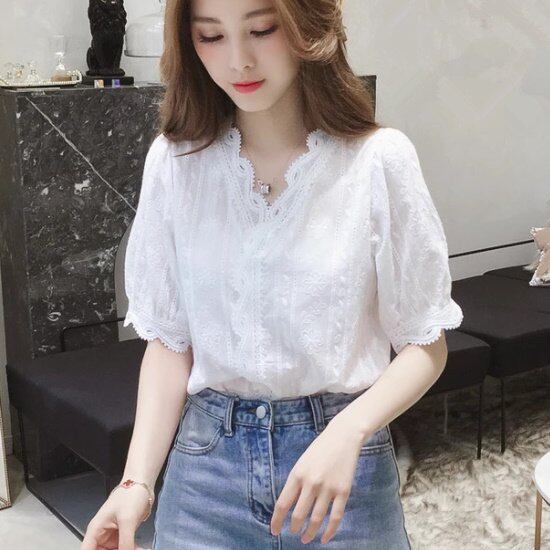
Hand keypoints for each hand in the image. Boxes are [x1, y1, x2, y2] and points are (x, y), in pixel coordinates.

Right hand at [81, 485, 151, 549]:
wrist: (143, 485)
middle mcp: (102, 534)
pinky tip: (141, 548)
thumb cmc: (130, 494)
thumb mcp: (127, 520)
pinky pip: (125, 548)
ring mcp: (113, 535)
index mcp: (96, 529)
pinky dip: (132, 549)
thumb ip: (125, 541)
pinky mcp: (123, 535)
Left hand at [270, 414, 366, 544]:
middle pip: (298, 515)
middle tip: (293, 533)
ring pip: (316, 519)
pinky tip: (324, 538)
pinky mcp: (343, 491)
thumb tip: (288, 507)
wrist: (343, 436)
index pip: (283, 503)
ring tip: (305, 538)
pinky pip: (335, 517)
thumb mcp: (302, 463)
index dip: (277, 520)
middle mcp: (311, 482)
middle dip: (294, 528)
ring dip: (309, 533)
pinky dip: (329, 532)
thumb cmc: (320, 449)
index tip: (274, 531)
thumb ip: (296, 483)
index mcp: (297, 474)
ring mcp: (328, 488)